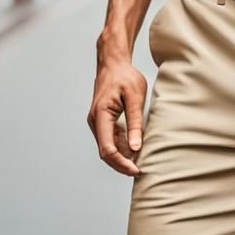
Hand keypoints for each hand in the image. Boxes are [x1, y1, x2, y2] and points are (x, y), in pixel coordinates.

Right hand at [87, 52, 147, 175]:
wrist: (113, 63)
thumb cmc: (125, 77)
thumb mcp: (135, 96)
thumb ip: (135, 122)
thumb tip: (136, 148)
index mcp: (100, 115)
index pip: (108, 148)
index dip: (121, 163)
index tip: (136, 169)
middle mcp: (95, 121)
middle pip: (105, 152)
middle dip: (121, 164)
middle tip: (139, 171)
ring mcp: (97, 122)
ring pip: (107, 148)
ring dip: (121, 158)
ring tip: (139, 163)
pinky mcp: (102, 121)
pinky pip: (109, 140)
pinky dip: (120, 148)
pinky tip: (134, 151)